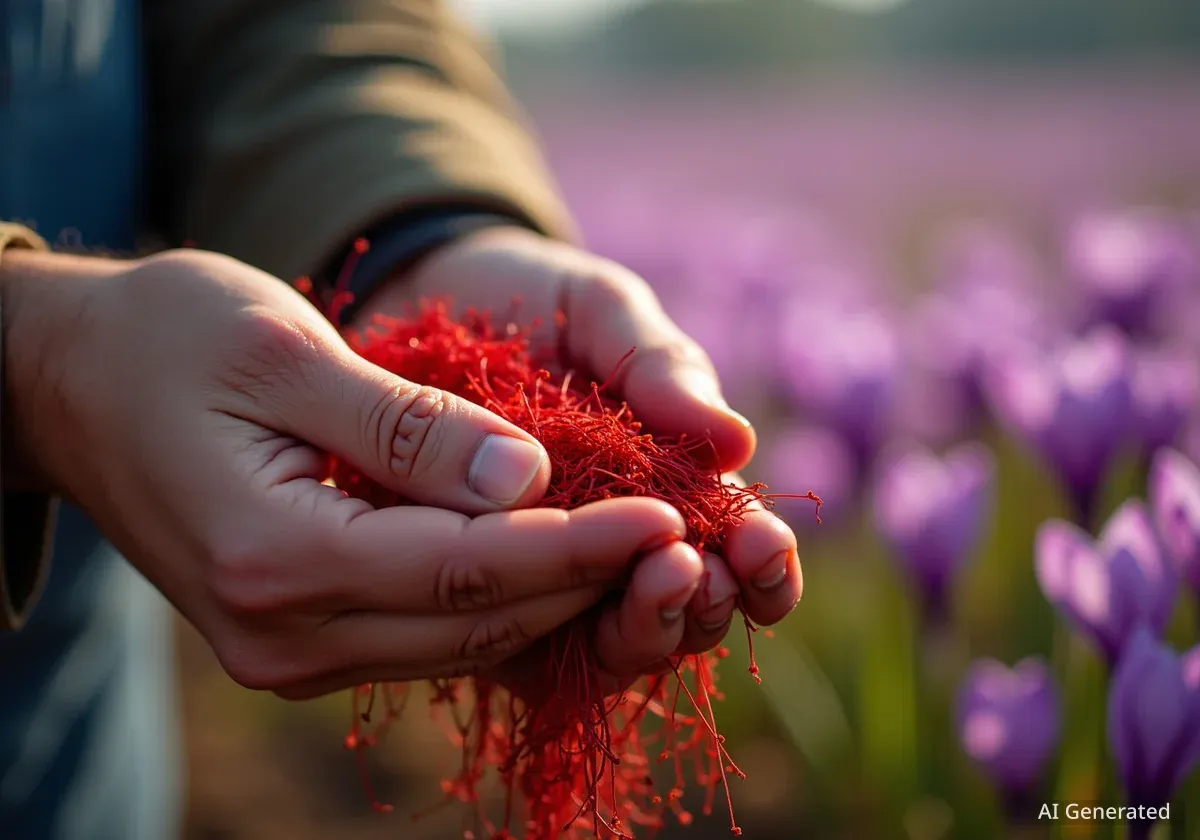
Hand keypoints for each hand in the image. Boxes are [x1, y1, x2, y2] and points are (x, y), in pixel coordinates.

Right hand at [1, 247, 705, 697]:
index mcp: (272, 555)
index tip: (669, 514)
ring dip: (556, 595)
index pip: (465, 567)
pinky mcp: (301, 640)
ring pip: (461, 638)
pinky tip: (559, 550)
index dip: (577, 544)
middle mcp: (281, 631)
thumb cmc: (168, 339)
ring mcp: (289, 650)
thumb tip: (528, 475)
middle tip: (685, 536)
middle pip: (474, 620)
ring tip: (643, 544)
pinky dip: (502, 596)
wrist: (72, 386)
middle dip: (586, 579)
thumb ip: (406, 423)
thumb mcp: (283, 351)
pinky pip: (427, 630)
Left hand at [354, 226, 802, 675]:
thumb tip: (737, 444)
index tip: (762, 542)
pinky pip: (519, 649)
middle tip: (697, 569)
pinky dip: (549, 636)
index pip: (736, 557)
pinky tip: (549, 595)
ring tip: (655, 579)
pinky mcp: (480, 595)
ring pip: (612, 646)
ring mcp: (549, 580)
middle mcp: (616, 549)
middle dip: (704, 604)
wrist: (420, 296)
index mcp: (669, 489)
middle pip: (682, 617)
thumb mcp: (602, 315)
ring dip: (646, 628)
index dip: (762, 564)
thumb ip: (661, 368)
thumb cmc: (531, 303)